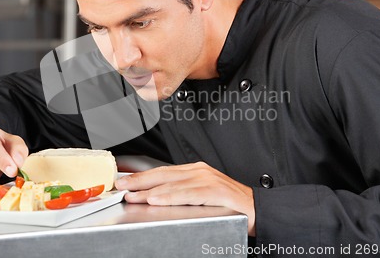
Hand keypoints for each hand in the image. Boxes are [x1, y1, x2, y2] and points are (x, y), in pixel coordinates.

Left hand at [115, 162, 255, 235]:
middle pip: (163, 174)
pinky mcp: (215, 191)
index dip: (142, 176)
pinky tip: (157, 198)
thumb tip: (155, 196)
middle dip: (139, 180)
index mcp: (195, 170)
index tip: (125, 181)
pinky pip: (188, 194)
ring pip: (172, 184)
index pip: (163, 171)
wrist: (258, 209)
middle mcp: (199, 171)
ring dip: (149, 190)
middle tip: (121, 186)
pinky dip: (170, 196)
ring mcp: (208, 180)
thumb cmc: (229, 204)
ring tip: (133, 195)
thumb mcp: (201, 194)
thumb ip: (181, 193)